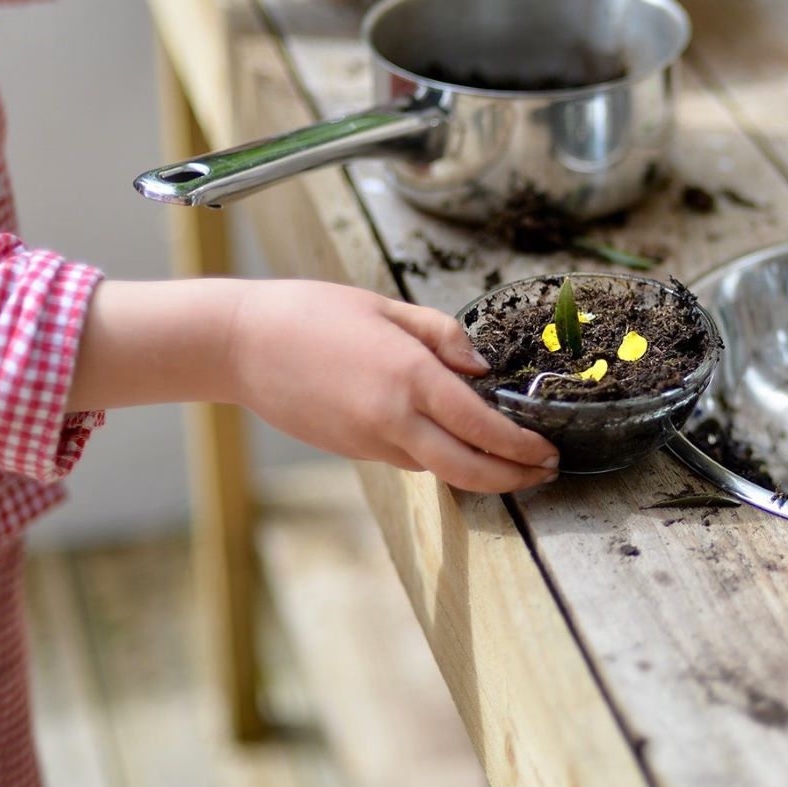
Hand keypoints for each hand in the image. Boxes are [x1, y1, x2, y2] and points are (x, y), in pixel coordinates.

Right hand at [70, 278, 558, 492]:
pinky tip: (455, 443)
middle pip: (468, 469)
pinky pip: (409, 460)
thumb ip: (443, 336)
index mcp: (410, 377)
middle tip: (543, 473)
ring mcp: (371, 441)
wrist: (240, 345)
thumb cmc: (311, 313)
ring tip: (511, 459)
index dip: (521, 448)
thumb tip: (481, 367)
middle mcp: (393, 418)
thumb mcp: (386, 308)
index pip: (483, 427)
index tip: (547, 452)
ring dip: (478, 470)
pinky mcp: (354, 450)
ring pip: (439, 468)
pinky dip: (440, 458)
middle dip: (513, 478)